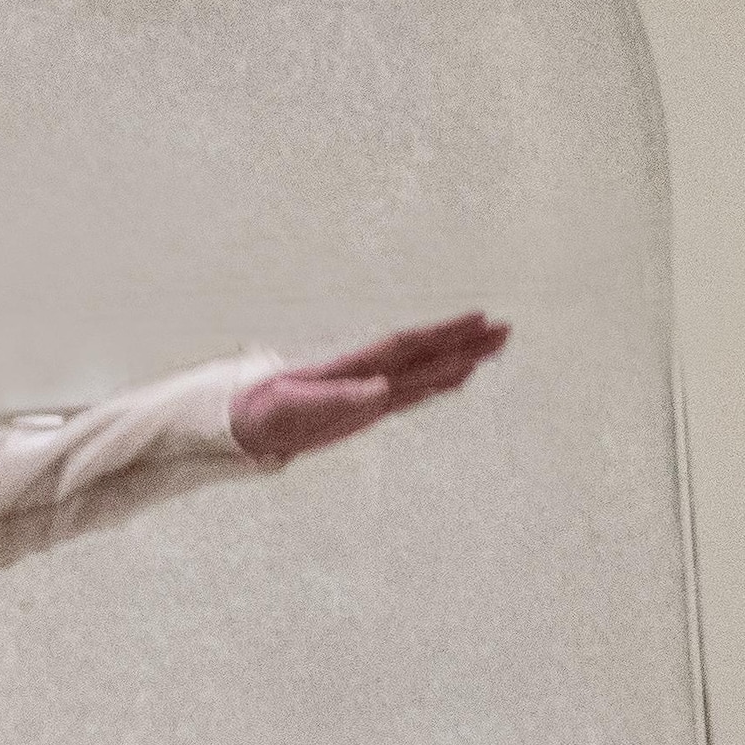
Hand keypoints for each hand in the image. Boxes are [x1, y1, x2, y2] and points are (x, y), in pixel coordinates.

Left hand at [234, 312, 508, 462]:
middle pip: (422, 354)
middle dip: (463, 342)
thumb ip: (336, 399)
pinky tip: (458, 377)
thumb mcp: (292, 407)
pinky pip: (409, 394)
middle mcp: (364, 374)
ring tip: (496, 346)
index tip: (478, 321)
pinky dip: (438, 385)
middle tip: (506, 329)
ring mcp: (366, 391)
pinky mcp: (363, 410)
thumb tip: (380, 390)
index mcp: (350, 367)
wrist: (238, 423)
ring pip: (422, 372)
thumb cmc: (259, 411)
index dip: (442, 334)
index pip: (405, 345)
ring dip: (458, 360)